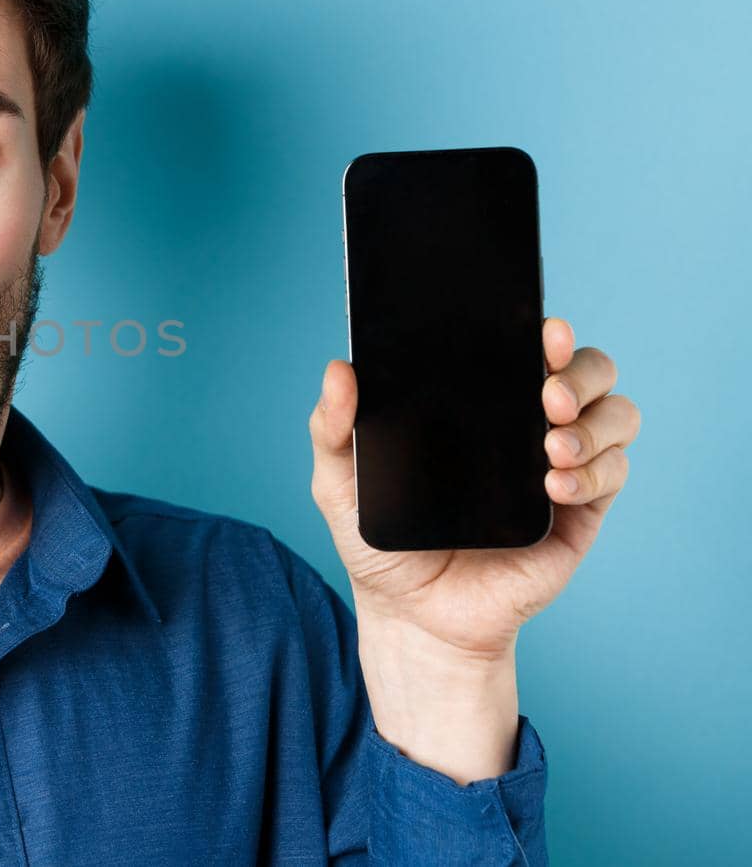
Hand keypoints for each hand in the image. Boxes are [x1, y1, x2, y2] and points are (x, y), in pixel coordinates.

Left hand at [307, 316, 642, 659]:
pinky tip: (554, 486)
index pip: (527, 351)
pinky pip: (613, 475)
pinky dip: (594, 473)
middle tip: (546, 394)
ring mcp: (560, 468)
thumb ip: (332, 428)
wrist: (411, 616)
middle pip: (589, 372)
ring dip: (593, 424)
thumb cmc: (382, 541)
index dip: (547, 334)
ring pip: (616, 416)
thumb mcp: (340, 483)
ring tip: (551, 449)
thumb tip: (337, 370)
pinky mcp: (579, 514)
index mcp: (480, 405)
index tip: (543, 332)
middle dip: (580, 372)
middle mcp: (528, 426)